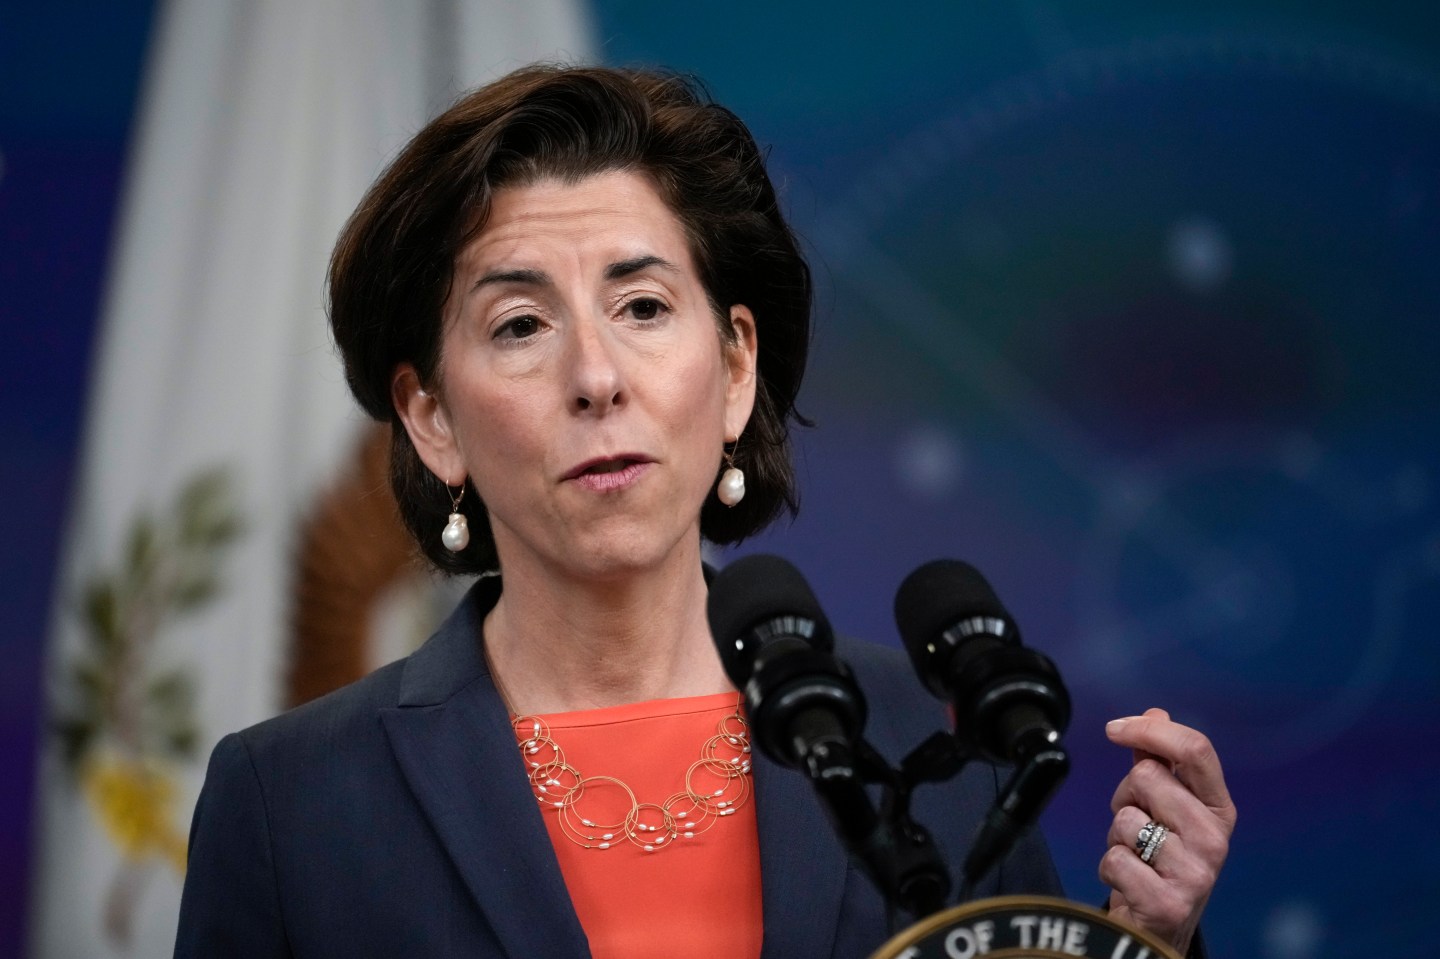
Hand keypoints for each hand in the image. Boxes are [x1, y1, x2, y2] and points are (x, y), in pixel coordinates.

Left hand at [1100, 708, 1235, 955]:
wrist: (1160, 927)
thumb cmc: (1160, 859)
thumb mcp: (1165, 808)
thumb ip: (1159, 762)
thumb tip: (1156, 711)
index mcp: (1219, 809)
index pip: (1196, 750)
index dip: (1151, 730)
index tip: (1115, 728)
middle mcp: (1216, 839)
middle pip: (1148, 776)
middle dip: (1125, 795)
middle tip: (1136, 822)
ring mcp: (1196, 873)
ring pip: (1125, 819)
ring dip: (1116, 836)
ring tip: (1136, 856)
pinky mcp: (1168, 903)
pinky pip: (1113, 859)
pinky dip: (1110, 868)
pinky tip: (1130, 883)